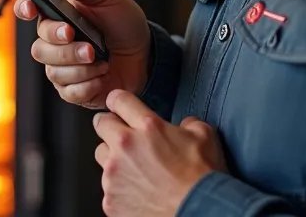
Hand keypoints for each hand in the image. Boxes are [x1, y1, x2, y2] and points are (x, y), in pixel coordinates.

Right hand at [14, 0, 149, 108]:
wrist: (147, 54)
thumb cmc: (124, 22)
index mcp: (58, 14)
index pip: (28, 10)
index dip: (24, 9)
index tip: (32, 9)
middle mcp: (55, 41)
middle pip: (39, 47)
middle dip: (63, 47)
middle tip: (85, 43)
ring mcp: (63, 67)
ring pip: (53, 71)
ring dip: (79, 67)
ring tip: (101, 60)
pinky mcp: (74, 90)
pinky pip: (68, 92)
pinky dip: (88, 84)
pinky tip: (102, 76)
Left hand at [93, 90, 225, 216]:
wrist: (199, 212)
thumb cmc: (201, 179)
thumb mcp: (204, 137)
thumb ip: (188, 123)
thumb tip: (185, 125)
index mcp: (148, 127)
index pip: (119, 100)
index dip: (118, 101)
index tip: (118, 104)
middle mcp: (125, 147)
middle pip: (101, 124)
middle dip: (110, 126)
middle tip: (124, 135)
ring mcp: (114, 175)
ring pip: (101, 155)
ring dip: (114, 158)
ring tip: (134, 169)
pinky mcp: (111, 199)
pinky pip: (107, 186)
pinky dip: (119, 187)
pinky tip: (137, 191)